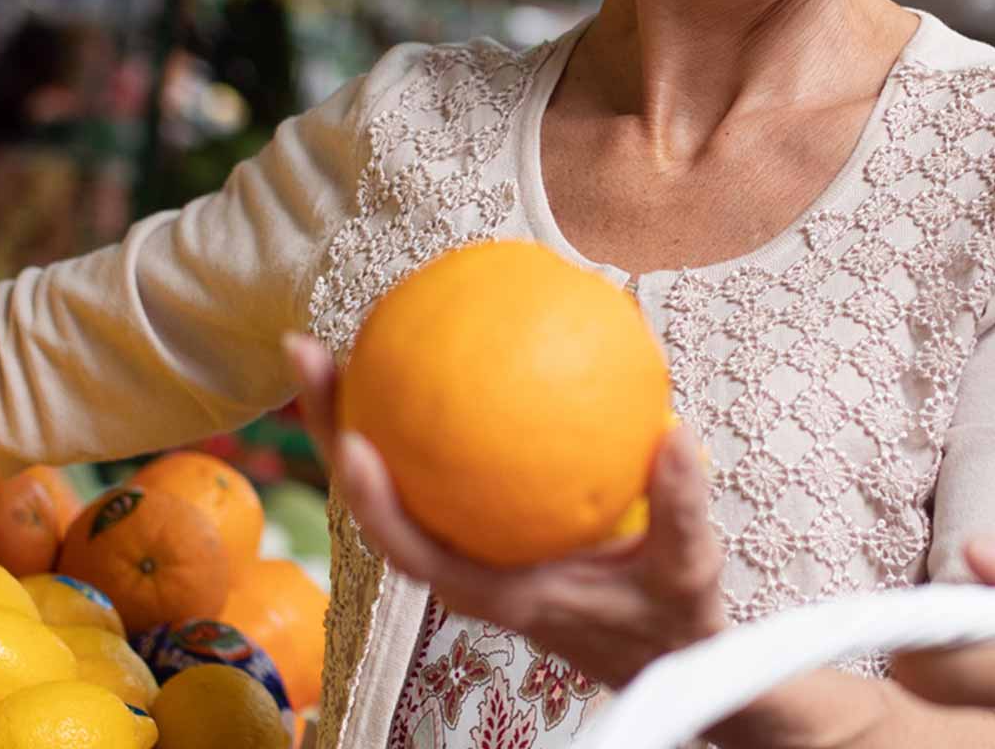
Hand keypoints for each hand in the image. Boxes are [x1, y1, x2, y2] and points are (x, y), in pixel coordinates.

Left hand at [284, 334, 727, 687]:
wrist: (664, 653)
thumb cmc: (667, 618)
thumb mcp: (687, 570)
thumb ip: (682, 509)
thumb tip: (675, 436)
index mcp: (498, 591)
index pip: (416, 553)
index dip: (376, 504)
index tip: (355, 446)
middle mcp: (465, 567)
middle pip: (377, 500)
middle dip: (334, 427)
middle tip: (307, 352)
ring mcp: (467, 543)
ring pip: (393, 477)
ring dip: (356, 411)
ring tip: (337, 339)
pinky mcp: (481, 523)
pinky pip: (436, 463)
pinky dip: (422, 413)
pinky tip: (429, 350)